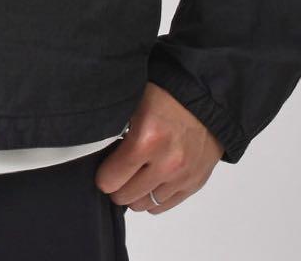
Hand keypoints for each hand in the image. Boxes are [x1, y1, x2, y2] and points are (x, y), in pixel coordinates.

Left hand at [94, 81, 222, 214]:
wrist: (204, 98)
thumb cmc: (166, 95)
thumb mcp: (132, 104)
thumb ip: (114, 128)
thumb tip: (97, 148)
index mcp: (146, 140)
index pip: (110, 180)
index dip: (103, 175)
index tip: (103, 168)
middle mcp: (166, 163)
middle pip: (126, 197)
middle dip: (116, 187)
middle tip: (116, 173)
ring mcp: (183, 176)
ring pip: (145, 205)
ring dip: (135, 194)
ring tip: (133, 176)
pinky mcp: (195, 182)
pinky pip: (165, 205)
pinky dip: (153, 198)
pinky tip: (149, 182)